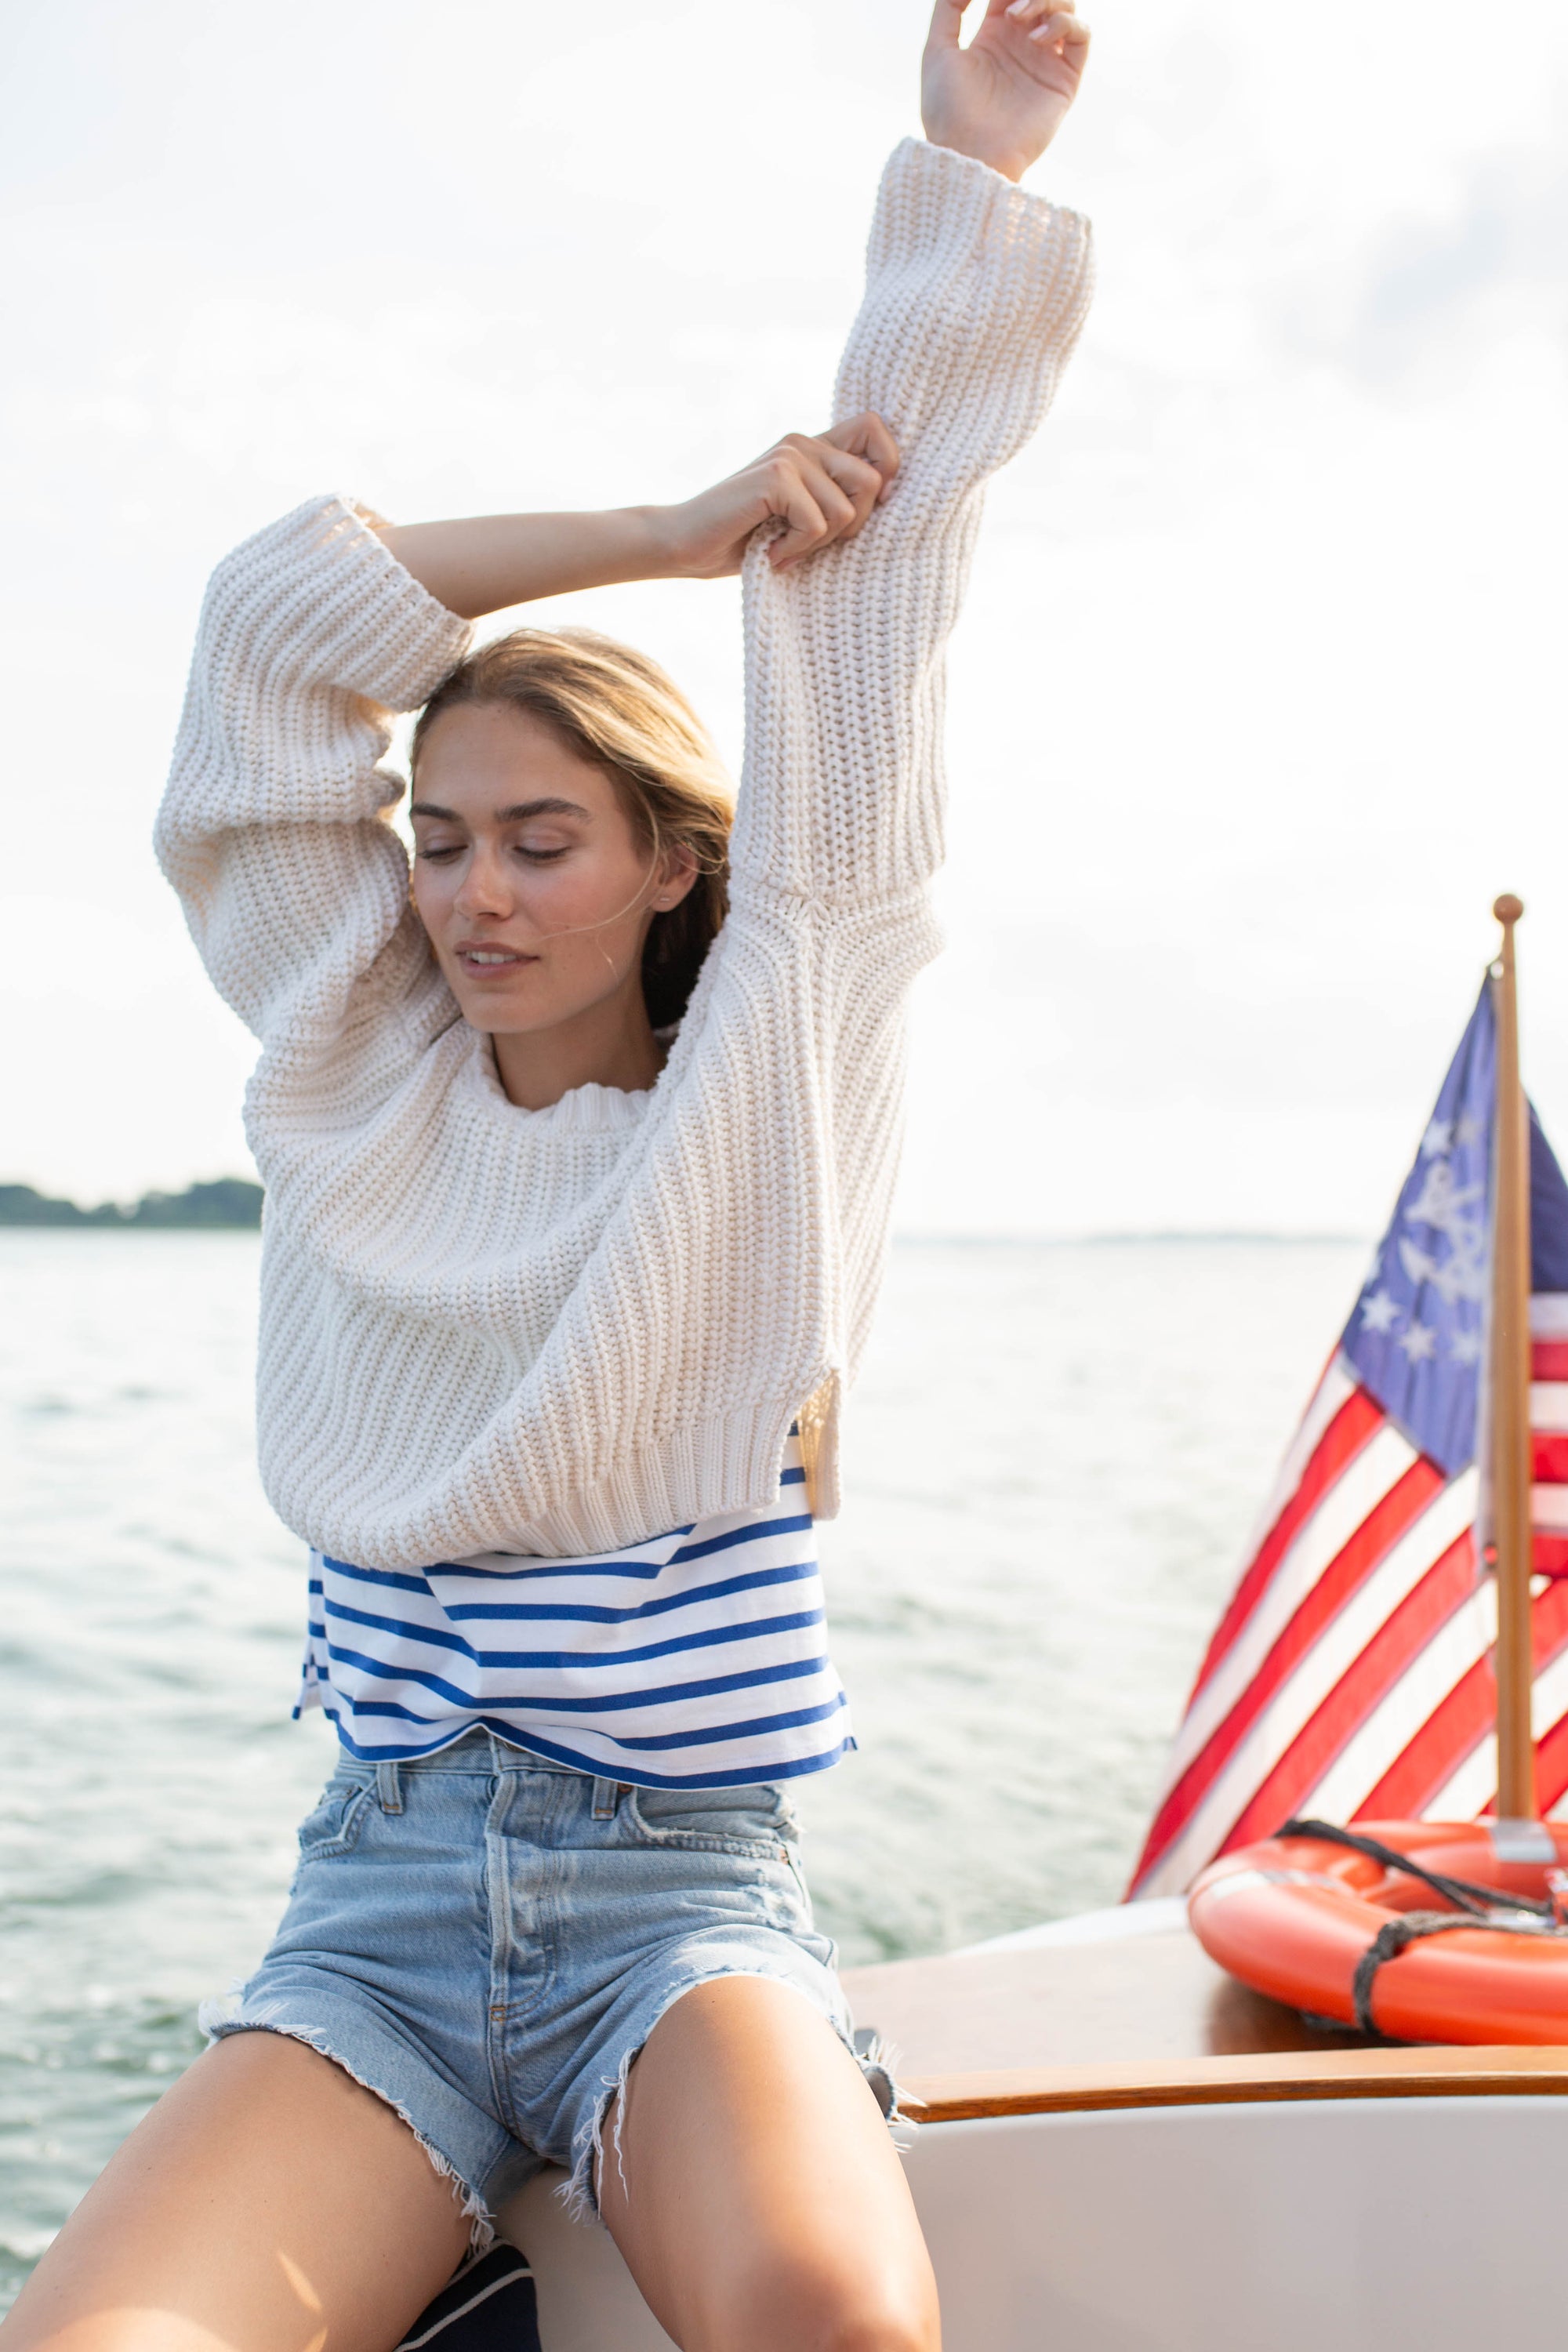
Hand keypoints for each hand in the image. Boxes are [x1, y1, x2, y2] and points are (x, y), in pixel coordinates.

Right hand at [654, 414, 900, 577]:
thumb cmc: (745, 541)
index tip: (858, 512)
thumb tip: (891, 500)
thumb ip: (836, 502)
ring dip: (818, 545)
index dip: (886, 469)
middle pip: (872, 482)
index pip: (877, 430)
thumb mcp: (801, 521)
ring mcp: (790, 455)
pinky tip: (772, 552)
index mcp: (815, 448)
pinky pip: (818, 523)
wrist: (685, 544)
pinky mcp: (776, 476)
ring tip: (785, 548)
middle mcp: (804, 443)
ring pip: (847, 510)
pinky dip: (798, 550)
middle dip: (852, 528)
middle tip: (810, 544)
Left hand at [921, 0, 1090, 184]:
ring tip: (1019, 20)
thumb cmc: (947, 109)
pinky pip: (1082, 36)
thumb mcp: (937, 49)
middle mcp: (1023, 44)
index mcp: (994, 34)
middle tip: (1010, 9)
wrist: (967, 153)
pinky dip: (1065, 24)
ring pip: (1066, 8)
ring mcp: (1045, 60)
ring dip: (1046, 0)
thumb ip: (949, 6)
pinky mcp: (1064, 80)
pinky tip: (1037, 38)